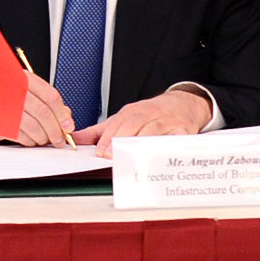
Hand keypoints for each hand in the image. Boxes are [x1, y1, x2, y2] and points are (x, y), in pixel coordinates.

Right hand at [3, 72, 76, 147]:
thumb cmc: (3, 94)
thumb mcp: (25, 89)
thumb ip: (46, 100)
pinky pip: (21, 137)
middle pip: (44, 113)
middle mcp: (14, 90)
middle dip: (55, 130)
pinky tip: (30, 139)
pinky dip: (30, 141)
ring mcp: (5, 106)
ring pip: (34, 127)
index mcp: (24, 79)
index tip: (68, 126)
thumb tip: (66, 116)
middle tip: (59, 140)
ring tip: (43, 139)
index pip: (50, 96)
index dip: (62, 114)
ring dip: (43, 138)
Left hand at [75, 89, 210, 156]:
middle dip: (121, 141)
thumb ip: (100, 130)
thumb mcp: (124, 118)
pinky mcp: (183, 130)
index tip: (100, 152)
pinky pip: (176, 138)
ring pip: (152, 131)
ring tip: (132, 157)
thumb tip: (76, 139)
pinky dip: (169, 145)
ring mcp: (166, 121)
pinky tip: (160, 154)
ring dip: (141, 143)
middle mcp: (148, 114)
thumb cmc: (150, 114)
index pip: (117, 124)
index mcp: (132, 112)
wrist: (183, 103)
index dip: (107, 138)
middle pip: (133, 125)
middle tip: (112, 156)